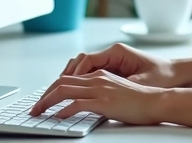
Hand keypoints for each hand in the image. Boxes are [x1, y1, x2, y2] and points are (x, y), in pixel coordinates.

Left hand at [28, 68, 165, 124]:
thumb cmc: (140, 100)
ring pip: (64, 90)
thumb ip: (100, 94)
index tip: (43, 100)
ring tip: (38, 113)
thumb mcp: (116, 92)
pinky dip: (64, 110)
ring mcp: (100, 89)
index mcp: (100, 75)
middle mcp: (97, 79)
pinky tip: (58, 117)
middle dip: (44, 95)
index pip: (69, 78)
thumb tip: (85, 104)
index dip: (52, 89)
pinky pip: (77, 104)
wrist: (156, 101)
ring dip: (47, 102)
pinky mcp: (104, 102)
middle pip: (62, 82)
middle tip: (34, 108)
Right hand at [59, 42, 179, 87]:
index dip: (74, 73)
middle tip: (54, 91)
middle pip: (80, 62)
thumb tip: (104, 93)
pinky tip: (74, 93)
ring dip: (71, 78)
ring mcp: (111, 61)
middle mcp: (112, 54)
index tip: (65, 85)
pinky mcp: (112, 70)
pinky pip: (90, 74)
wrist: (175, 74)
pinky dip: (80, 81)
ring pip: (83, 67)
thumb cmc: (161, 75)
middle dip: (65, 76)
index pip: (87, 60)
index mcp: (117, 52)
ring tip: (59, 92)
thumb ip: (122, 85)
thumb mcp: (142, 82)